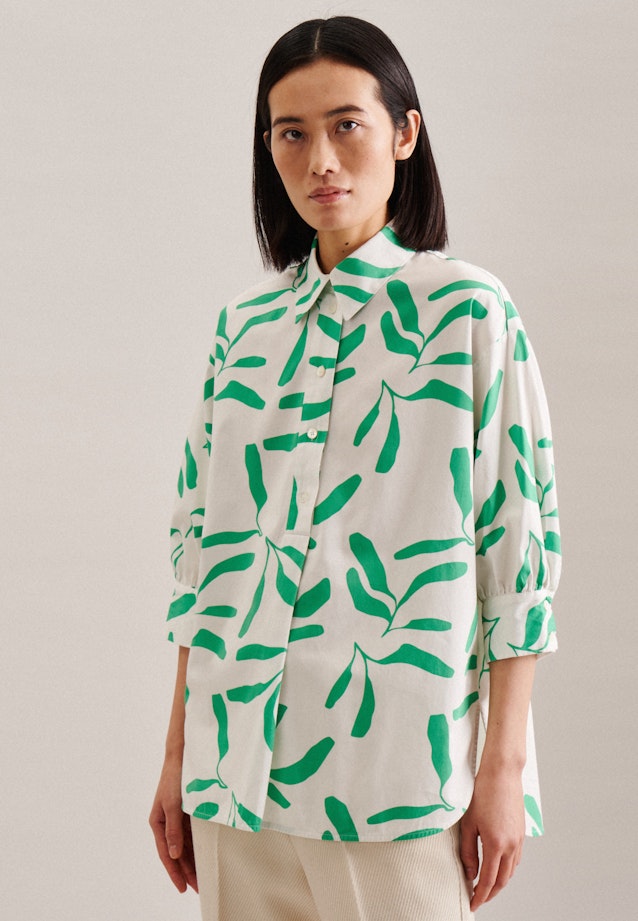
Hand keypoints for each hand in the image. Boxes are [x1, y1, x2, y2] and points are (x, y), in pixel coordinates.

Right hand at [149, 758, 197, 893]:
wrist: (184, 754)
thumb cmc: (176, 777)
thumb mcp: (174, 804)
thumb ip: (173, 830)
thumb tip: (174, 854)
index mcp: (158, 821)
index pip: (166, 853)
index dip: (174, 872)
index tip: (183, 888)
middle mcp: (166, 821)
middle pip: (176, 852)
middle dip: (186, 871)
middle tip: (197, 887)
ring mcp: (177, 816)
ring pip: (185, 845)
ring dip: (192, 860)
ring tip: (202, 876)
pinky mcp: (188, 811)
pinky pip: (192, 833)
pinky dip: (198, 845)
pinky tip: (205, 854)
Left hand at [459, 766, 524, 910]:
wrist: (502, 773)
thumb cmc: (482, 793)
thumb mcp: (468, 823)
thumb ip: (467, 851)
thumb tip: (470, 873)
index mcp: (496, 844)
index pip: (488, 880)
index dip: (480, 896)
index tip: (473, 904)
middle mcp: (511, 845)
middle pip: (502, 880)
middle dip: (490, 894)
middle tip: (478, 899)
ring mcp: (518, 839)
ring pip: (510, 871)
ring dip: (499, 882)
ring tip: (485, 885)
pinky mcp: (521, 833)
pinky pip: (516, 859)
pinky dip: (507, 869)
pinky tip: (498, 866)